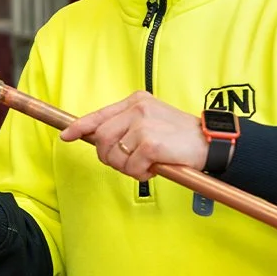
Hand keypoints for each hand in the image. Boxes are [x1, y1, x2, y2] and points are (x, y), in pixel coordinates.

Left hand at [60, 91, 207, 180]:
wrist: (210, 142)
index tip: (66, 136)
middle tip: (129, 164)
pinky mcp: (151, 142)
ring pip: (114, 155)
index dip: (80, 127)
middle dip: (109, 158)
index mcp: (136, 101)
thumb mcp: (152, 122)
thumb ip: (127, 127)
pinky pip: (131, 167)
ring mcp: (144, 124)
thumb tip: (99, 140)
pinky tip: (155, 167)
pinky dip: (140, 174)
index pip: (100, 114)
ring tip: (146, 165)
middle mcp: (138, 109)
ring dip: (127, 168)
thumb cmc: (180, 137)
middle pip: (101, 138)